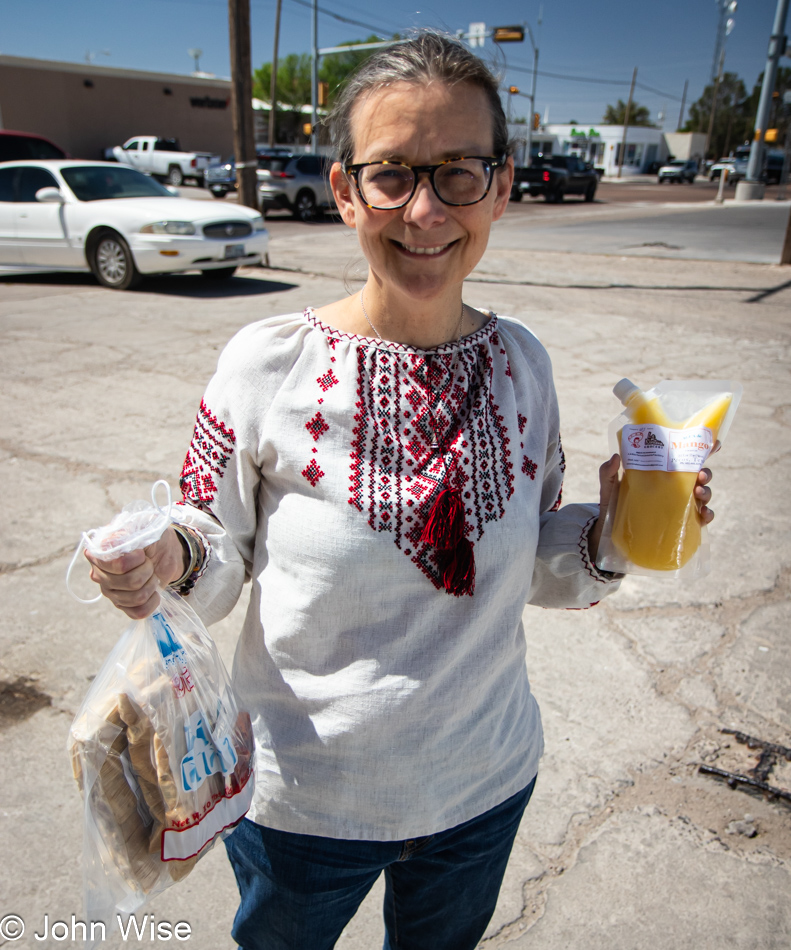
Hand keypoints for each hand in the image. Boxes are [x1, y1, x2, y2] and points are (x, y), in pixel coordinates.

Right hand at [85, 526, 185, 619]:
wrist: (166, 551)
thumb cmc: (152, 537)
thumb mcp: (143, 526)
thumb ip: (127, 532)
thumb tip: (112, 542)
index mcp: (99, 553)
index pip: (117, 565)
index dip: (136, 560)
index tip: (142, 552)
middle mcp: (99, 574)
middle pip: (130, 582)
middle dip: (148, 570)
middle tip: (148, 563)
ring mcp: (109, 592)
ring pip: (136, 598)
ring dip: (151, 585)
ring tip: (151, 574)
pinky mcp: (122, 605)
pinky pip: (137, 613)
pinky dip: (152, 603)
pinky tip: (153, 592)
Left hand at [587, 441, 719, 564]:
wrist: (610, 531)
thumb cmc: (613, 503)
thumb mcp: (609, 486)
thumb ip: (608, 471)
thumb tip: (616, 457)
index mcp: (662, 472)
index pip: (684, 458)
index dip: (702, 449)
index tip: (714, 444)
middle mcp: (674, 486)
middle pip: (699, 475)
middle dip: (706, 472)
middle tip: (700, 475)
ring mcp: (680, 504)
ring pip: (703, 494)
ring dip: (707, 491)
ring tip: (699, 493)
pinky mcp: (682, 523)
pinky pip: (702, 518)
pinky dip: (708, 514)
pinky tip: (704, 514)